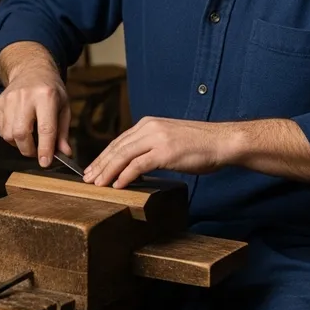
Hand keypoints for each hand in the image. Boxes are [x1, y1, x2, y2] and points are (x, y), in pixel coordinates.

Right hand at [0, 57, 70, 165]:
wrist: (32, 70)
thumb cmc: (51, 90)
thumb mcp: (64, 107)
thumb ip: (63, 132)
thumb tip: (64, 153)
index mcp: (46, 96)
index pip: (45, 128)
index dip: (45, 149)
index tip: (45, 163)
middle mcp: (26, 96)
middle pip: (22, 134)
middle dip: (29, 150)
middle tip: (37, 152)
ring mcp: (10, 99)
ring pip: (9, 135)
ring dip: (19, 144)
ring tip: (30, 139)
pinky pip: (1, 130)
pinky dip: (11, 137)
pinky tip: (20, 130)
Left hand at [82, 117, 235, 188]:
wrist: (222, 142)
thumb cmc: (199, 144)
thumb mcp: (170, 139)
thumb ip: (152, 145)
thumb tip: (135, 162)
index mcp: (149, 123)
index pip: (119, 141)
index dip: (103, 156)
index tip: (93, 169)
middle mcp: (150, 127)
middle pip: (116, 147)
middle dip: (100, 164)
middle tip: (87, 179)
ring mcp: (157, 138)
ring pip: (123, 155)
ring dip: (107, 171)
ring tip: (97, 184)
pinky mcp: (165, 152)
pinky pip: (138, 165)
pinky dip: (124, 176)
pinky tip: (117, 185)